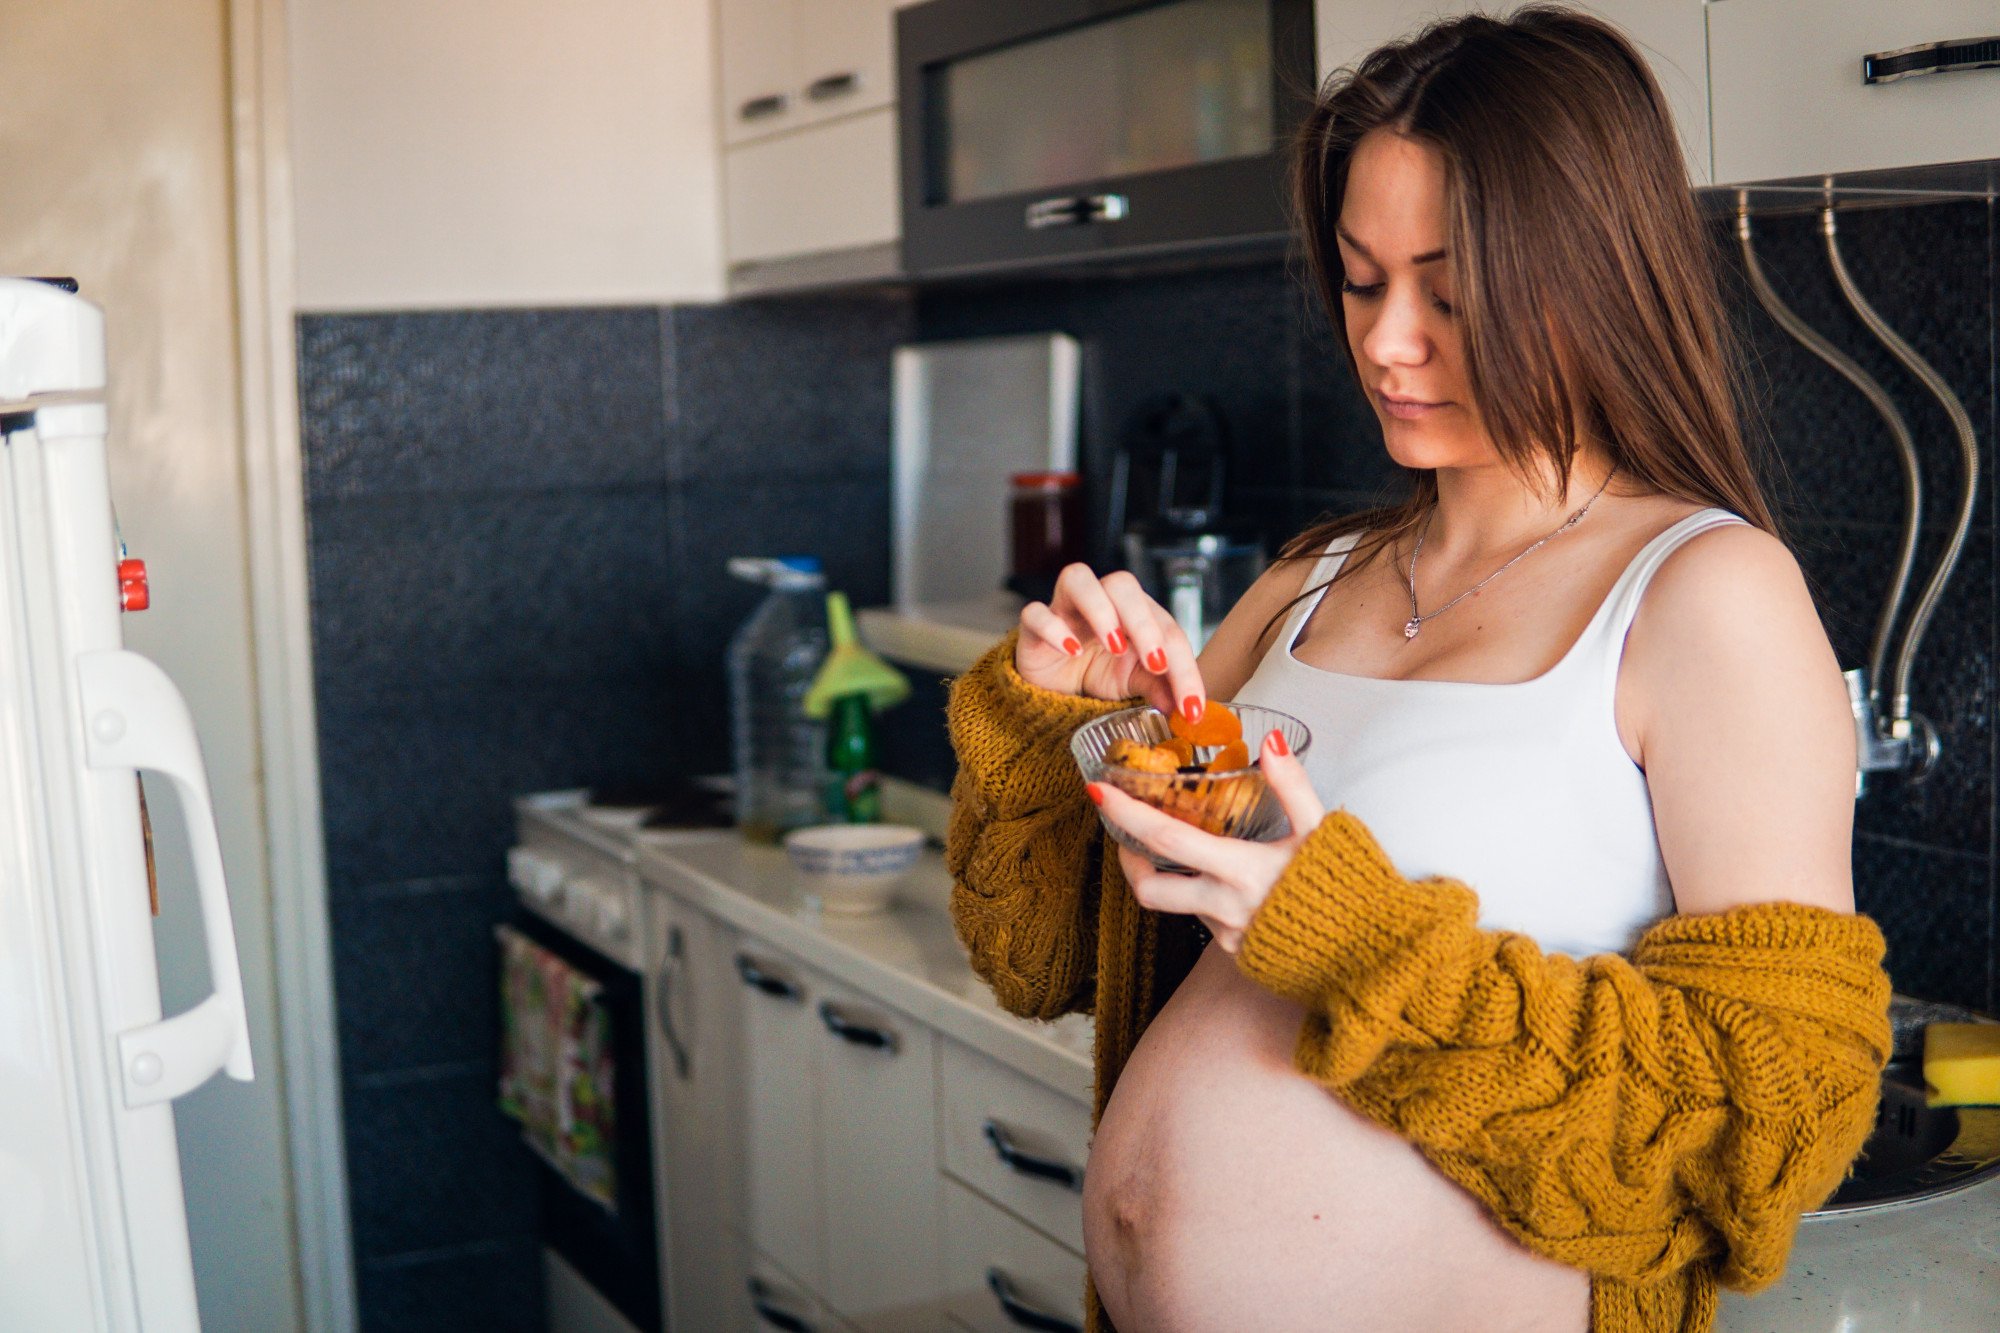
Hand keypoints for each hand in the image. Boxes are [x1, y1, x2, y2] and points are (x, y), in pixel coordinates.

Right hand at [1016, 563, 1204, 716]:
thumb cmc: (1097, 675)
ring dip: (1100, 609)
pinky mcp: (1032, 628)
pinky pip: (1035, 612)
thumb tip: (1187, 709)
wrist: (1052, 690)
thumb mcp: (1135, 685)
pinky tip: (1071, 651)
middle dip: (1143, 623)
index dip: (1184, 668)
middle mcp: (1101, 601)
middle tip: (1156, 664)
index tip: (1191, 706)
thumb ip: (1160, 689)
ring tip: (1114, 645)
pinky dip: (1053, 628)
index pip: (1166, 628)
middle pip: (1123, 585)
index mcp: (1134, 612)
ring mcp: (1064, 609)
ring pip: (1077, 578)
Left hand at [1088, 728, 1324, 953]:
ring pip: (1178, 905)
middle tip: (1125, 832)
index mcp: (1242, 871)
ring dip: (1171, 877)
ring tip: (1179, 848)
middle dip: (1128, 858)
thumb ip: (1293, 785)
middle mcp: (1225, 908)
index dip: (1128, 815)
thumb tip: (1270, 742)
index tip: (1100, 791)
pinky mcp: (1236, 953)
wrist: (1367, 952)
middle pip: (1151, 888)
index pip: (1168, 839)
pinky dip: (1202, 898)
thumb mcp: (1322, 830)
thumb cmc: (1347, 887)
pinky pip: (1204, 922)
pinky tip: (1221, 881)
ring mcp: (1228, 936)